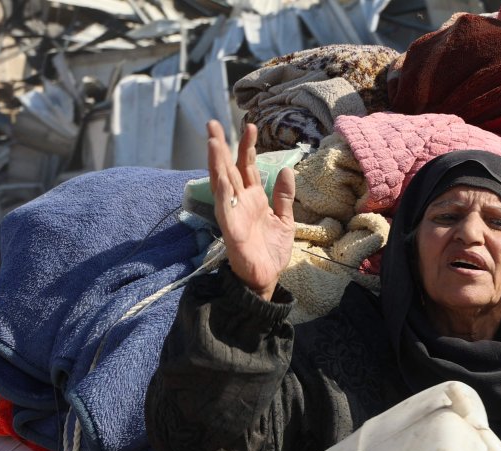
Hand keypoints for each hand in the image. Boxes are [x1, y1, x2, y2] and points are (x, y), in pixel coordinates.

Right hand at [207, 120, 295, 299]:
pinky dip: (221, 189)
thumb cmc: (271, 250)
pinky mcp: (230, 227)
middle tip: (213, 123)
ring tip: (212, 140)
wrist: (266, 277)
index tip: (250, 126)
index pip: (248, 167)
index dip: (248, 147)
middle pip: (229, 169)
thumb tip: (287, 170)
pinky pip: (224, 206)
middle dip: (222, 146)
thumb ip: (284, 196)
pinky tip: (218, 174)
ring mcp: (233, 213)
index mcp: (253, 198)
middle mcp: (240, 202)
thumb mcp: (284, 219)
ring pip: (221, 182)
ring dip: (216, 162)